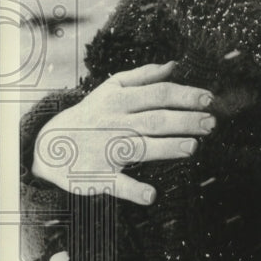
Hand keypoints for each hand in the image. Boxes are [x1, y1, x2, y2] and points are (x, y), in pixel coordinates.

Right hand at [32, 62, 216, 204]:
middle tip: (211, 123)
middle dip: (184, 121)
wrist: (49, 144)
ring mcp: (106, 149)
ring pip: (139, 147)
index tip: (209, 99)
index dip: (185, 95)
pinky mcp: (98, 176)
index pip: (157, 94)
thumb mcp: (111, 88)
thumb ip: (143, 76)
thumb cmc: (92, 114)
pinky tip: (151, 195)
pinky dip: (132, 190)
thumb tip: (174, 64)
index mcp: (120, 100)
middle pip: (154, 120)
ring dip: (166, 147)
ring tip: (192, 147)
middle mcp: (114, 123)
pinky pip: (116, 183)